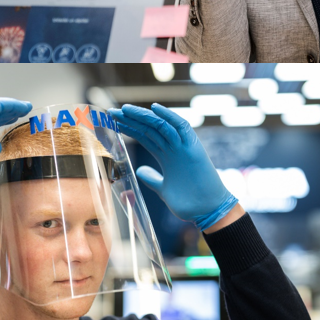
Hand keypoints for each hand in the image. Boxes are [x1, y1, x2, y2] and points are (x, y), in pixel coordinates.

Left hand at [108, 103, 237, 229]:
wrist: (207, 211)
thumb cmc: (189, 202)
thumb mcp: (164, 189)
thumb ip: (153, 178)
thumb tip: (140, 171)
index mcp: (167, 156)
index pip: (145, 136)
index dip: (130, 128)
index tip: (113, 122)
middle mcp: (175, 148)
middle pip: (150, 128)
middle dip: (131, 119)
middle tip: (111, 112)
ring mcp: (184, 147)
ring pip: (161, 125)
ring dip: (143, 116)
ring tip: (125, 109)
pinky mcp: (193, 148)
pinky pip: (181, 127)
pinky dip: (169, 116)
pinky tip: (154, 108)